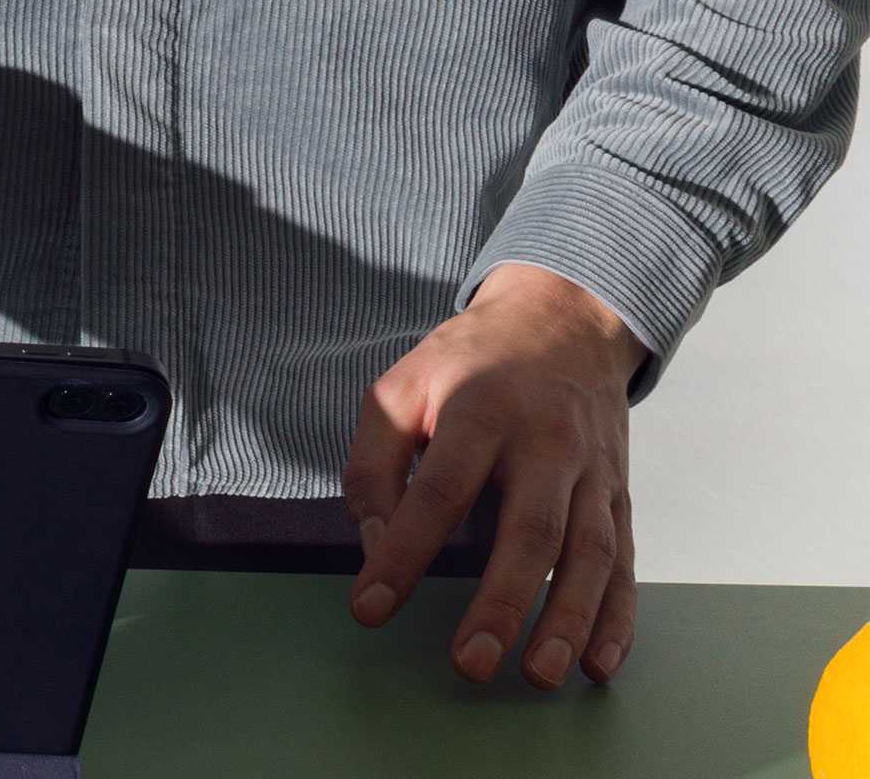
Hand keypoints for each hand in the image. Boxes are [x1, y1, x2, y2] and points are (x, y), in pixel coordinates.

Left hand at [342, 261, 645, 687]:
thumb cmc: (466, 366)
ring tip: (537, 676)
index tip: (370, 607)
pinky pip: (627, 563)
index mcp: (482, 411)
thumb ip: (374, 463)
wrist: (564, 321)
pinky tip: (600, 665)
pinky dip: (619, 618)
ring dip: (568, 621)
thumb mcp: (399, 388)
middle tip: (470, 663)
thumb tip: (378, 546)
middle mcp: (548, 443)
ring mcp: (594, 472)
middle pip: (530, 530)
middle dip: (502, 603)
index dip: (403, 551)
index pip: (439, 491)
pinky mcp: (621, 495)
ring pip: (590, 554)